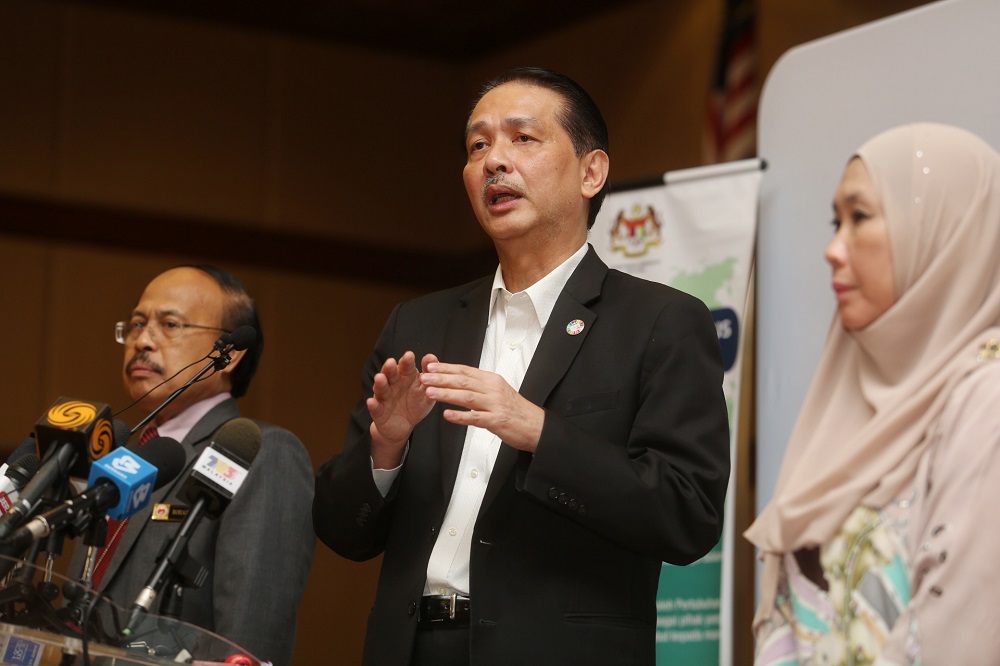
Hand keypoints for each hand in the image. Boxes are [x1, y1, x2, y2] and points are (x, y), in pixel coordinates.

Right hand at [368, 351, 436, 467]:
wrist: (403, 426)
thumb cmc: (415, 404)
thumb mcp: (425, 391)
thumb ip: (429, 375)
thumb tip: (431, 357)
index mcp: (406, 377)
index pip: (406, 367)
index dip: (407, 361)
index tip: (409, 355)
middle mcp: (393, 384)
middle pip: (391, 374)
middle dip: (390, 368)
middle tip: (391, 362)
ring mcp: (384, 397)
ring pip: (381, 388)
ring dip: (380, 383)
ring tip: (379, 377)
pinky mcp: (378, 411)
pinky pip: (375, 408)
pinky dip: (373, 405)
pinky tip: (371, 401)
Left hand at [420, 361, 543, 452]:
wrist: (536, 425)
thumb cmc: (516, 410)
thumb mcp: (498, 391)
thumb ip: (479, 385)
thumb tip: (459, 379)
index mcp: (491, 380)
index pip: (465, 370)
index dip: (447, 368)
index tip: (431, 367)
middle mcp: (492, 389)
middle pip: (463, 381)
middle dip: (441, 378)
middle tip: (425, 377)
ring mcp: (494, 404)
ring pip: (467, 397)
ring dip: (446, 394)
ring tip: (430, 393)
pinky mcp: (496, 420)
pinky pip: (475, 417)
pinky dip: (460, 416)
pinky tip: (448, 415)